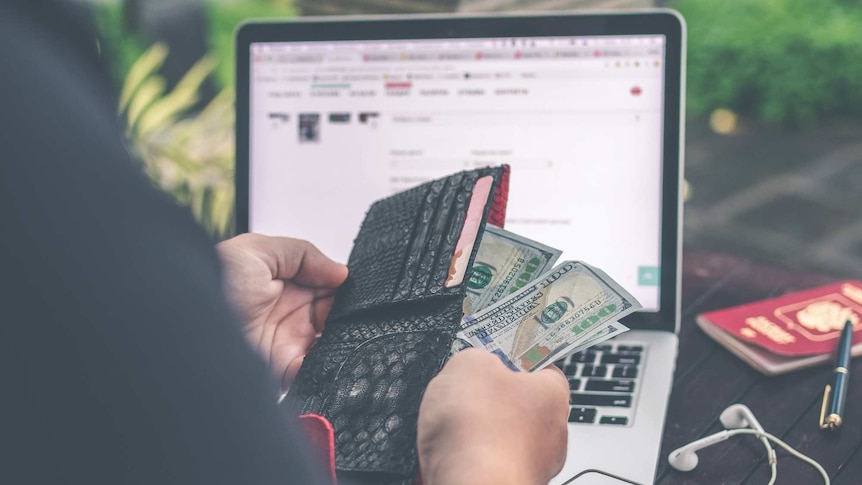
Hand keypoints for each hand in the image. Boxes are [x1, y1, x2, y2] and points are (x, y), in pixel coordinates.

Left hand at [217, 234, 347, 389]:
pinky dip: (328, 362)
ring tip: (339, 327)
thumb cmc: (212, 284)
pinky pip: (315, 370)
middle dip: (346, 312)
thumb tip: (341, 272)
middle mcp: (287, 313)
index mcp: (283, 283)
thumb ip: (303, 254)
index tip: (350, 285)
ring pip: (330, 342)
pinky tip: (329, 349)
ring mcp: (287, 343)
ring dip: (341, 336)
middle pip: (334, 314)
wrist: (181, 328)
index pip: (326, 285)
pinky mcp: (284, 370)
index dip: (341, 285)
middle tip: (347, 308)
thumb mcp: (257, 250)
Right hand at [417, 349, 569, 484]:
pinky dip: (463, 458)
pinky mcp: (505, 484)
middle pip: (517, 403)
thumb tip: (472, 364)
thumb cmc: (479, 431)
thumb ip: (476, 357)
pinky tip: (446, 454)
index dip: (514, 358)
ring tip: (448, 427)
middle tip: (462, 389)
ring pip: (497, 436)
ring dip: (472, 431)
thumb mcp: (470, 362)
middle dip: (487, 397)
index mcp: (552, 394)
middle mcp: (550, 434)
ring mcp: (529, 465)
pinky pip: (480, 462)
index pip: (542, 367)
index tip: (494, 353)